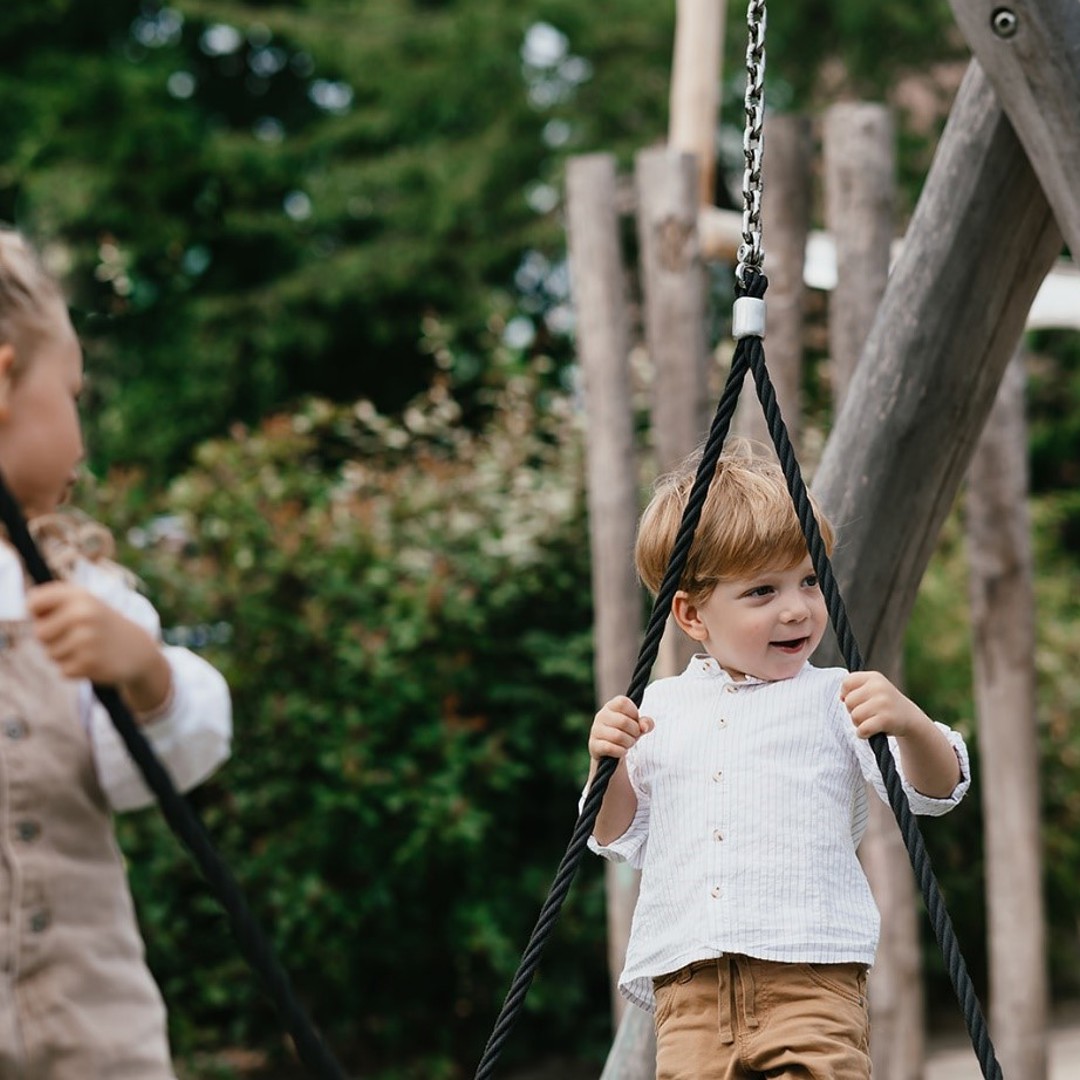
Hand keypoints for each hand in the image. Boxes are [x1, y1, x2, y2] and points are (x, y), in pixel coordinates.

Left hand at [26, 581, 170, 714]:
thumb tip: (29, 606)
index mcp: (79, 595)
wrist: (139, 649)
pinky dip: (75, 670)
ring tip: (88, 648)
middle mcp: (83, 614)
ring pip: (50, 654)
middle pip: (39, 633)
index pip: (33, 602)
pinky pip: (63, 671)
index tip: (53, 616)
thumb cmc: (101, 624)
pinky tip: (93, 660)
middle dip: (51, 639)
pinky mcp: (90, 663)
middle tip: (75, 636)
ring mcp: (87, 639)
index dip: (39, 613)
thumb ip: (52, 600)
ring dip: (65, 655)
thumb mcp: (84, 602)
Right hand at [589, 696, 653, 760]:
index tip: (635, 721)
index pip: (623, 703)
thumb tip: (644, 727)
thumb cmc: (625, 733)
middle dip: (635, 732)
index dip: (634, 713)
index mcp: (611, 706)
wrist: (609, 752)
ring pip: (617, 736)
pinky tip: (622, 751)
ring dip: (629, 743)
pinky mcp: (594, 745)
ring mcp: (595, 730)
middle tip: (634, 736)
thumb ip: (646, 723)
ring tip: (628, 744)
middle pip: (623, 721)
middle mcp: (601, 716)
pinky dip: (621, 751)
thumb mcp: (637, 726)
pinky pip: (610, 748)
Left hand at [840, 670, 928, 739]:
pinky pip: (862, 729)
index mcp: (874, 677)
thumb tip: (842, 697)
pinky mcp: (886, 719)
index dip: (846, 695)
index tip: (858, 701)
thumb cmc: (884, 704)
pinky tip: (872, 731)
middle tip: (868, 713)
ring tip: (871, 721)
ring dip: (859, 723)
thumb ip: (854, 689)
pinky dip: (863, 733)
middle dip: (854, 711)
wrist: (910, 719)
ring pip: (854, 716)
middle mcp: (879, 687)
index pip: (846, 683)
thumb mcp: (872, 689)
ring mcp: (884, 702)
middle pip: (848, 702)